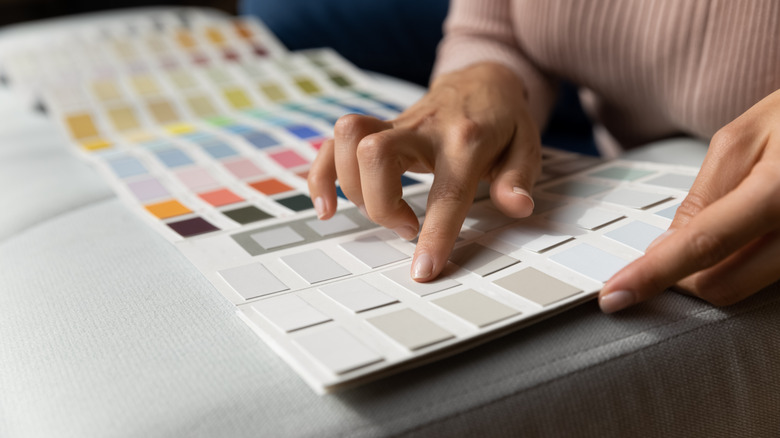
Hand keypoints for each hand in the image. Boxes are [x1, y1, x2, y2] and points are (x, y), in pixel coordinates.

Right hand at [308, 63, 541, 280]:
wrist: (481, 79)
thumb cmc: (503, 121)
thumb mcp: (527, 145)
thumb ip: (518, 178)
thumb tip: (518, 207)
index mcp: (467, 141)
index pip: (447, 192)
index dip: (434, 234)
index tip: (422, 271)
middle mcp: (424, 129)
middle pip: (376, 155)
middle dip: (381, 206)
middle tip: (408, 227)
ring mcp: (396, 125)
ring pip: (348, 141)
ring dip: (354, 189)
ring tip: (385, 212)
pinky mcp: (378, 128)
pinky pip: (332, 145)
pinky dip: (321, 178)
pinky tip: (328, 208)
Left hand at [600, 89, 779, 312]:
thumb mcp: (745, 138)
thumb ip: (705, 195)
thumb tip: (664, 249)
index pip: (703, 243)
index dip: (653, 273)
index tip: (613, 296)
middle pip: (723, 284)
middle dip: (680, 279)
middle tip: (662, 256)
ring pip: (746, 290)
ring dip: (711, 275)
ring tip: (714, 235)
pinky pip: (768, 279)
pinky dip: (741, 267)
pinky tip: (742, 239)